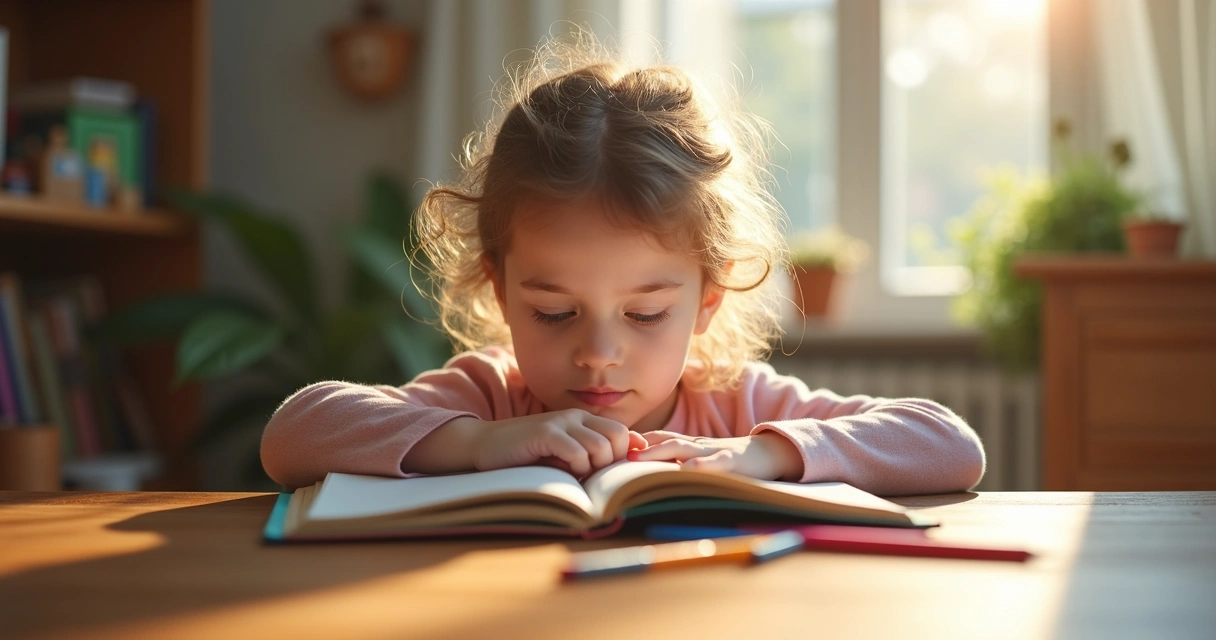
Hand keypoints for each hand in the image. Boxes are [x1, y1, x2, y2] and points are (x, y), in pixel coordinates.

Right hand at [471, 410, 647, 477]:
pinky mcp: (545, 433)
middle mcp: (575, 416)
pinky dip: (575, 468)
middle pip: (618, 437)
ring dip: (591, 468)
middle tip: (590, 475)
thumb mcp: (562, 455)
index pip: (622, 433)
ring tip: (573, 474)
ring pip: (600, 446)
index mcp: (582, 419)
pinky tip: (561, 472)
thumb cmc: (525, 455)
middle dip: (611, 462)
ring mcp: (560, 422)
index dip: (620, 457)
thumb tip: (626, 460)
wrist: (484, 444)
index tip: (603, 474)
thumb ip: (589, 456)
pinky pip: (576, 453)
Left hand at [628, 431, 802, 480]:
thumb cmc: (728, 460)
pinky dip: (702, 466)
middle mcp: (696, 444)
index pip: (655, 439)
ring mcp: (713, 450)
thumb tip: (644, 474)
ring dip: (659, 452)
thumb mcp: (699, 460)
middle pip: (663, 441)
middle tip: (614, 455)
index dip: (633, 443)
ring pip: (683, 448)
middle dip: (638, 447)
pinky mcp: (732, 460)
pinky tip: (689, 470)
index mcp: (687, 445)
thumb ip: (676, 464)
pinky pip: (715, 462)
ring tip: (639, 460)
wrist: (767, 454)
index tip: (606, 450)